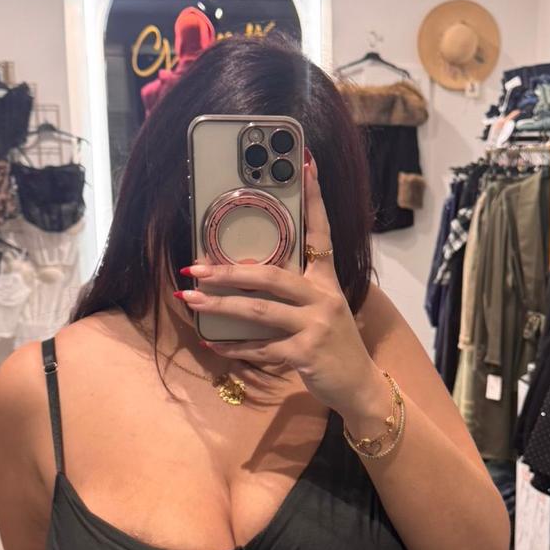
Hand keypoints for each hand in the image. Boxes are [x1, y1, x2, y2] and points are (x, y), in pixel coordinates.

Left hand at [177, 150, 387, 425]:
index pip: (320, 232)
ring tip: (190, 300)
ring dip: (220, 306)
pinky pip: (260, 348)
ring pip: (259, 311)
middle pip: (271, 276)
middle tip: (195, 268)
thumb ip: (297, 290)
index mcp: (328, 280)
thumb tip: (248, 276)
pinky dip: (233, 346)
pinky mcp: (304, 354)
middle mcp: (323, 297)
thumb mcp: (324, 309)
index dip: (314, 198)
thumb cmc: (334, 344)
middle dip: (228, 271)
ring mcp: (315, 326)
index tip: (306, 164)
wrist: (359, 385)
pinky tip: (211, 342)